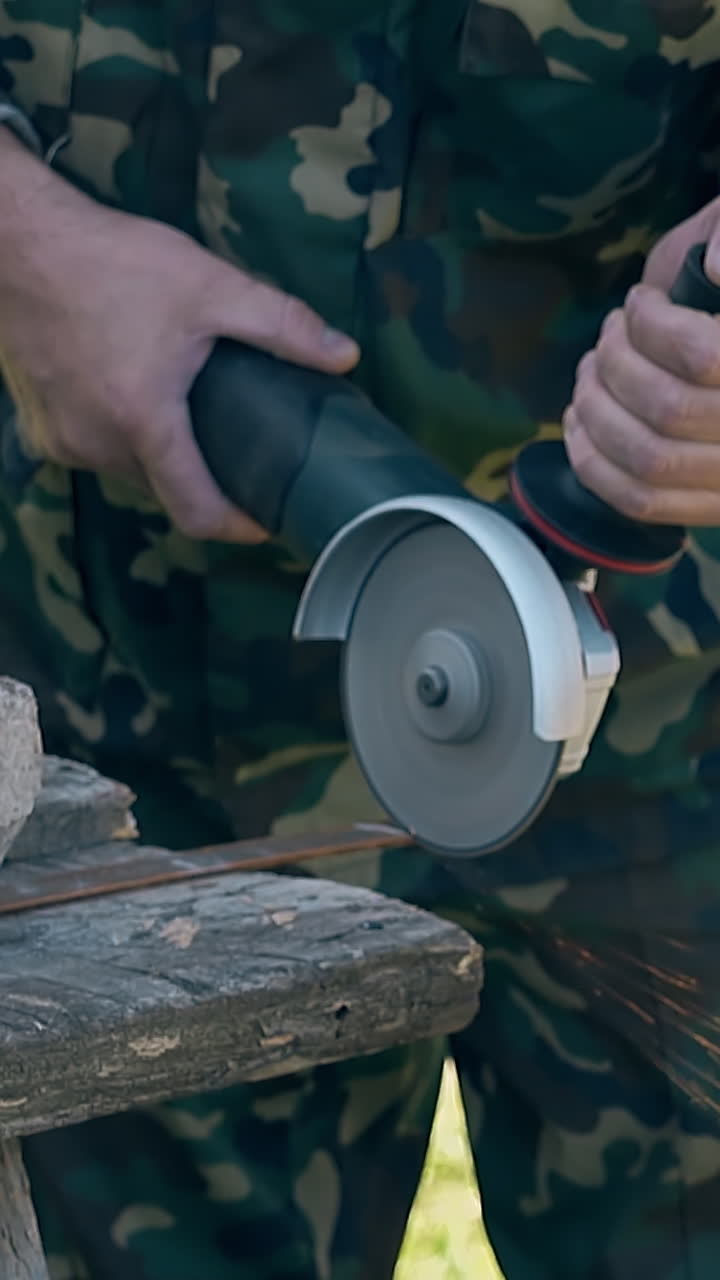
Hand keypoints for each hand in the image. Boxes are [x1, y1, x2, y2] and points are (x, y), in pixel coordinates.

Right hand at [0, 130, 358, 541]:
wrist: (16, 241)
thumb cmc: (110, 262)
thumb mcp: (208, 286)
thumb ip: (282, 326)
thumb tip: (346, 357)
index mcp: (144, 424)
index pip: (197, 512)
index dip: (237, 527)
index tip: (267, 522)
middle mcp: (97, 447)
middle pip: (165, 491)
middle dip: (203, 481)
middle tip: (238, 451)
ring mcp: (61, 441)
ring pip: (128, 473)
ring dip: (161, 457)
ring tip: (189, 419)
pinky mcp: (38, 427)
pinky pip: (93, 452)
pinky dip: (120, 441)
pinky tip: (134, 399)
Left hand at [564, 197, 719, 524]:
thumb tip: (714, 267)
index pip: (703, 356)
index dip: (653, 326)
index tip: (638, 300)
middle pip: (669, 408)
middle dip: (617, 364)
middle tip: (608, 335)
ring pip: (650, 458)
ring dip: (597, 410)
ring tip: (588, 373)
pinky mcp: (710, 507)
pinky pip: (641, 500)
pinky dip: (593, 464)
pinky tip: (578, 423)